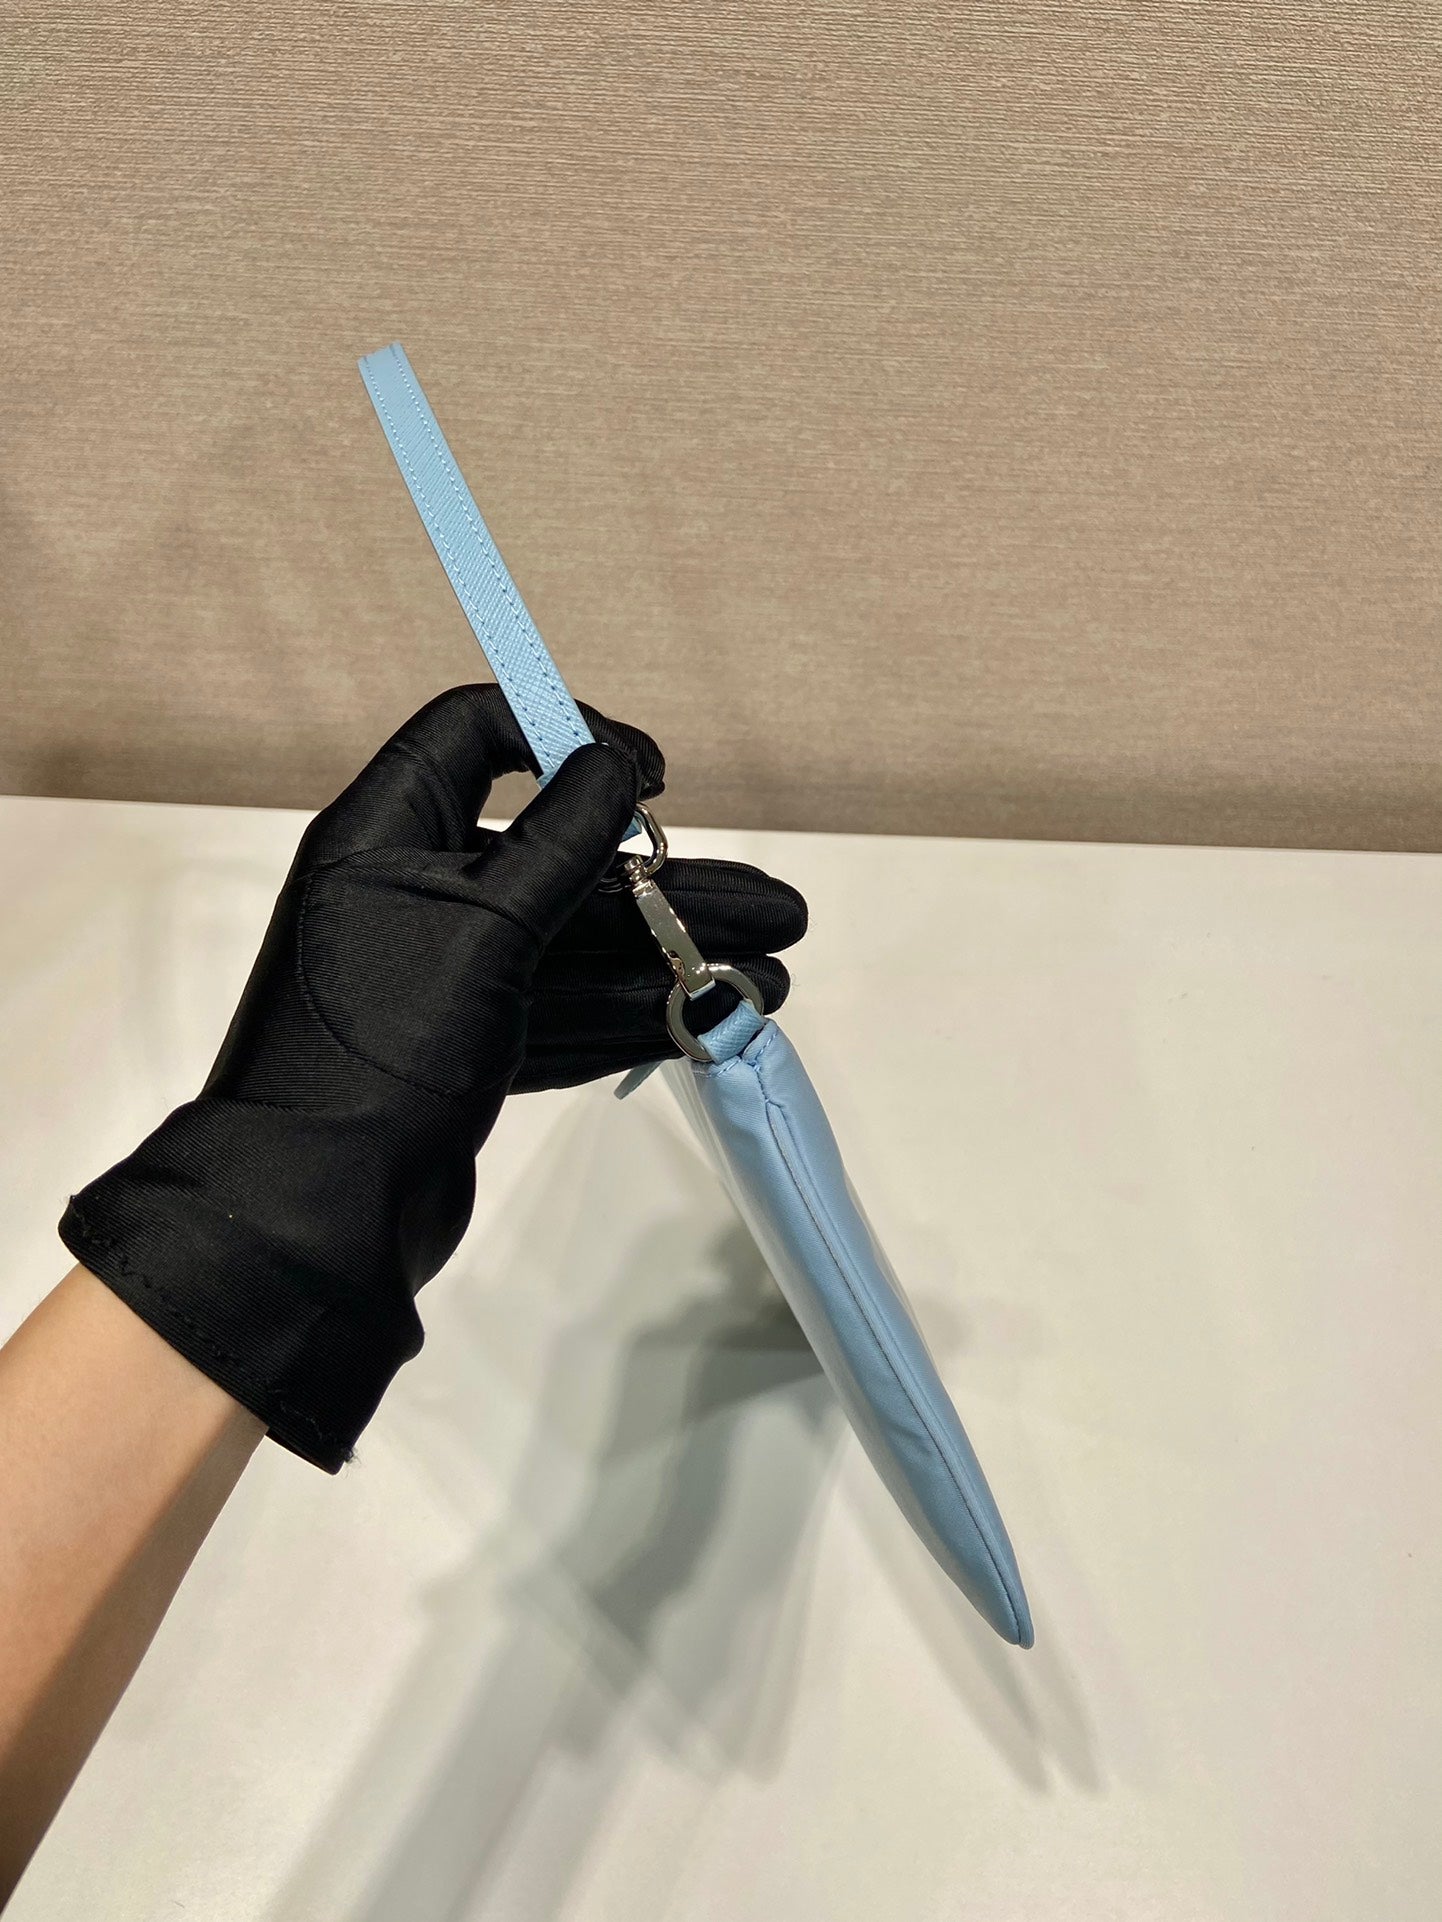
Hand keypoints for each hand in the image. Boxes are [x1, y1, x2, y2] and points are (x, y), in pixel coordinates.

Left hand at [59, 685, 805, 1468]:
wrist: (316, 1213)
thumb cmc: (388, 1042)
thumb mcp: (483, 925)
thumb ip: (560, 841)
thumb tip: (613, 764)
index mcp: (388, 835)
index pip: (475, 735)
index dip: (567, 735)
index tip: (652, 779)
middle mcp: (416, 894)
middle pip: (560, 856)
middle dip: (672, 884)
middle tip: (776, 909)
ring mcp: (445, 978)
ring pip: (577, 946)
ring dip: (674, 957)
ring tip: (776, 978)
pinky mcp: (470, 1049)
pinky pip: (565, 1012)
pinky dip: (637, 1014)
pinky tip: (715, 1020)